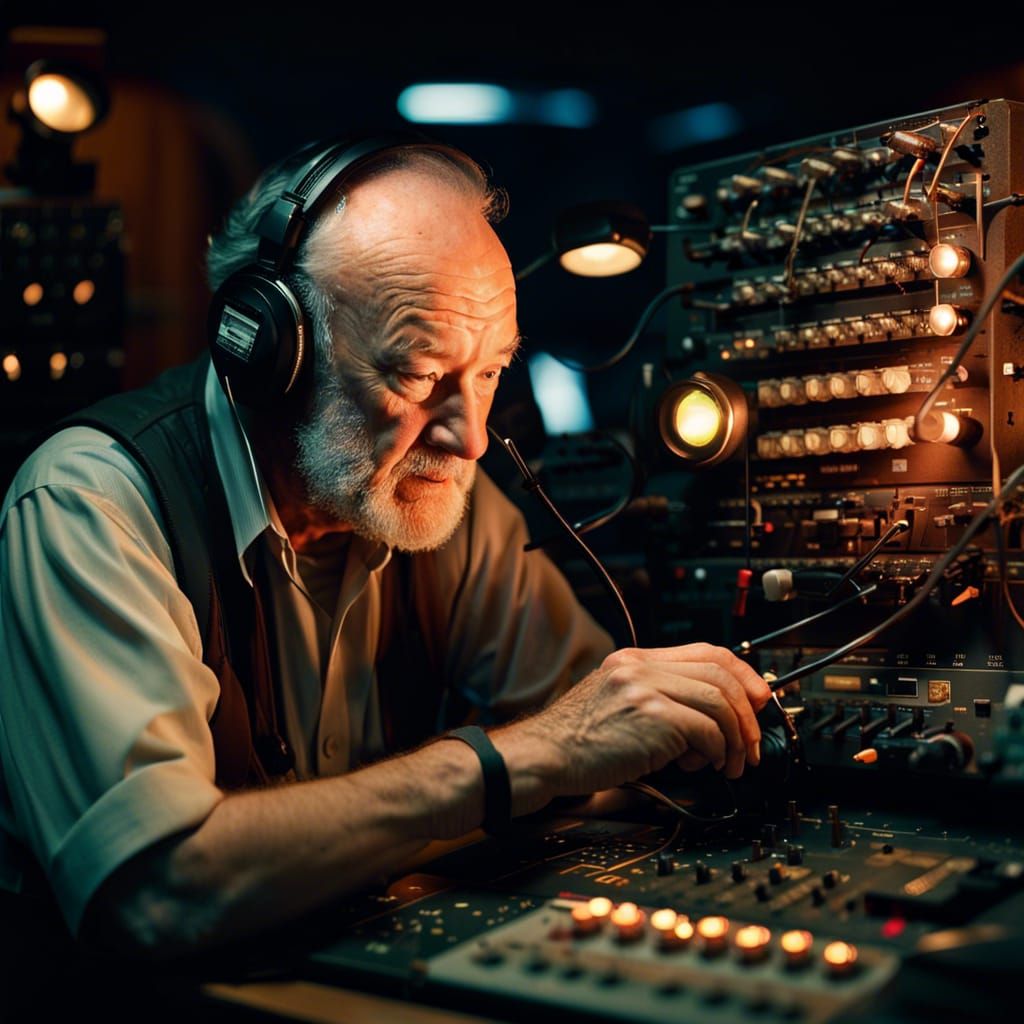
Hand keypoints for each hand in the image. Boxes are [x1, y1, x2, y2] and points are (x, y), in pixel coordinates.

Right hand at [521, 643, 771, 795]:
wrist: (544, 755)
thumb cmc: (578, 741)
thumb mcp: (616, 704)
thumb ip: (656, 698)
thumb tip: (710, 716)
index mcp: (634, 659)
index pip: (706, 651)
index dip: (742, 675)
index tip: (758, 699)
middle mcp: (640, 667)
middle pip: (720, 673)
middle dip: (748, 711)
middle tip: (752, 742)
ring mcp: (645, 688)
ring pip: (719, 701)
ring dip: (737, 738)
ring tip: (732, 763)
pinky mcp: (651, 718)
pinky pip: (707, 730)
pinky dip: (716, 751)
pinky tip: (705, 765)